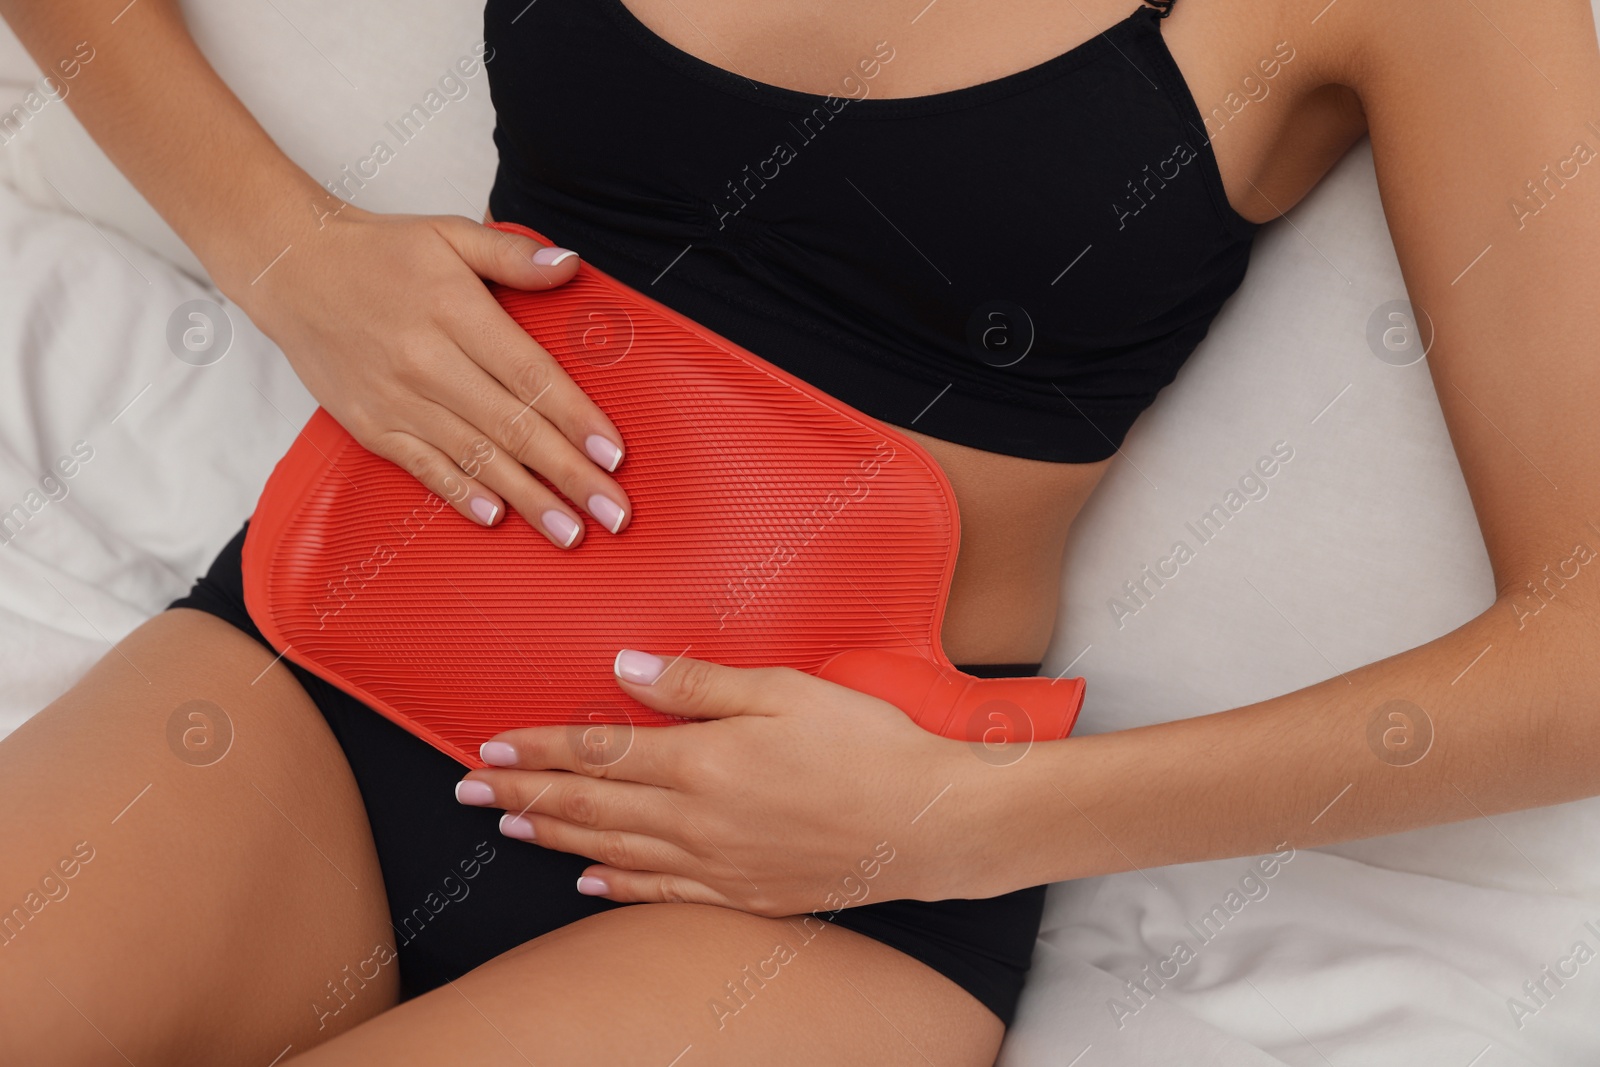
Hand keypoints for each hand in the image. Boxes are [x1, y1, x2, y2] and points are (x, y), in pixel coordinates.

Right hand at [231, 204, 629, 546]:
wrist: (290, 268)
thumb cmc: (380, 252)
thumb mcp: (450, 234)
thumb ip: (513, 256)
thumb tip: (570, 266)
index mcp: (457, 313)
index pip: (532, 377)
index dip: (577, 419)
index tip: (614, 456)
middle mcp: (428, 363)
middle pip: (513, 428)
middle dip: (569, 476)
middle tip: (614, 514)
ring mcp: (396, 400)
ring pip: (475, 457)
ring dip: (527, 499)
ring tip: (571, 533)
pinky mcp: (369, 425)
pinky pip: (423, 468)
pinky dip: (460, 494)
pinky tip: (496, 517)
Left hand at [454, 651, 1024, 916]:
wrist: (930, 822)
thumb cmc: (866, 743)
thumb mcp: (784, 690)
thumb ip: (697, 683)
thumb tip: (623, 670)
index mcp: (702, 760)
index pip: (597, 753)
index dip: (538, 749)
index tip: (490, 746)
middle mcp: (697, 819)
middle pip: (589, 805)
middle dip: (521, 794)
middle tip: (467, 790)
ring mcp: (718, 863)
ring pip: (614, 850)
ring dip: (553, 838)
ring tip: (507, 827)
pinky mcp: (744, 893)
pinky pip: (661, 893)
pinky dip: (616, 885)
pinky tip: (587, 881)